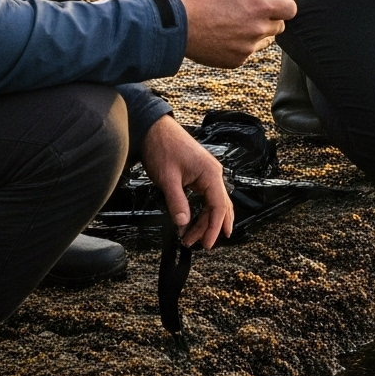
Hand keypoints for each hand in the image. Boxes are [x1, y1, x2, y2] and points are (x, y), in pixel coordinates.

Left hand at [142, 116, 232, 249]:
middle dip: (210, 227)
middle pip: (219, 206)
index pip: (218, 206)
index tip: (207, 244)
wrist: (155, 130)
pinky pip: (206, 197)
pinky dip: (200, 211)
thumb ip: (177, 202)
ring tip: (190, 237)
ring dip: (204, 221)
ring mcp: (207, 173)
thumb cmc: (163, 148)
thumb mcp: (168, 178)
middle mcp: (213, 173)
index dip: (214, 227)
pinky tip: (192, 222)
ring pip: (213, 203)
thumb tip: (183, 223)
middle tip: (198, 244)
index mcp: (210, 173)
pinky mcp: (199, 174)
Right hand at [180, 0, 295, 66]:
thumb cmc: (203, 2)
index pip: (291, 9)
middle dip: (270, 19)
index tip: (274, 5)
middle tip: (249, 14)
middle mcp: (258, 29)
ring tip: (234, 25)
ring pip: (265, 40)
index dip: (283, 6)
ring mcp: (249, 47)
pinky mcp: (238, 61)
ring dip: (257, 33)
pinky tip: (225, 37)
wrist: (179, 28)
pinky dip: (242, 46)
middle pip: (280, 26)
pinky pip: (249, 52)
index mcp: (260, 7)